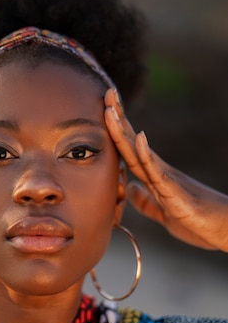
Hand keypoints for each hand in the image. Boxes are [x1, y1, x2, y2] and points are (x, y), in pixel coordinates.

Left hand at [104, 88, 227, 251]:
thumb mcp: (165, 214)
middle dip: (118, 120)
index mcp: (156, 177)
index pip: (131, 150)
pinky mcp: (175, 192)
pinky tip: (138, 137)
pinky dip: (146, 154)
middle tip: (107, 92)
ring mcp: (167, 179)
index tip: (106, 108)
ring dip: (124, 131)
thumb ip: (146, 202)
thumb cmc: (198, 222)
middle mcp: (160, 172)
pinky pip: (158, 171)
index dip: (117, 130)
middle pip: (133, 143)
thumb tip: (129, 189)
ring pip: (140, 152)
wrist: (225, 230)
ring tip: (111, 109)